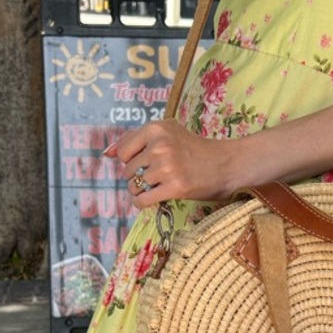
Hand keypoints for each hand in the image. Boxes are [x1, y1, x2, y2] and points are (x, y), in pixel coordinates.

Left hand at [103, 119, 236, 208]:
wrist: (226, 165)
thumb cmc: (195, 150)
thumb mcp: (167, 133)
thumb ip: (135, 140)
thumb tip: (106, 153)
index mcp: (156, 128)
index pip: (122, 151)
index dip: (131, 160)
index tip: (148, 162)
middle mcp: (160, 145)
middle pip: (127, 170)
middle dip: (138, 177)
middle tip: (158, 176)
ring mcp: (167, 167)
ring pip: (134, 186)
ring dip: (142, 191)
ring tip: (159, 186)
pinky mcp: (175, 187)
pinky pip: (142, 201)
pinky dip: (142, 203)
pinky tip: (153, 199)